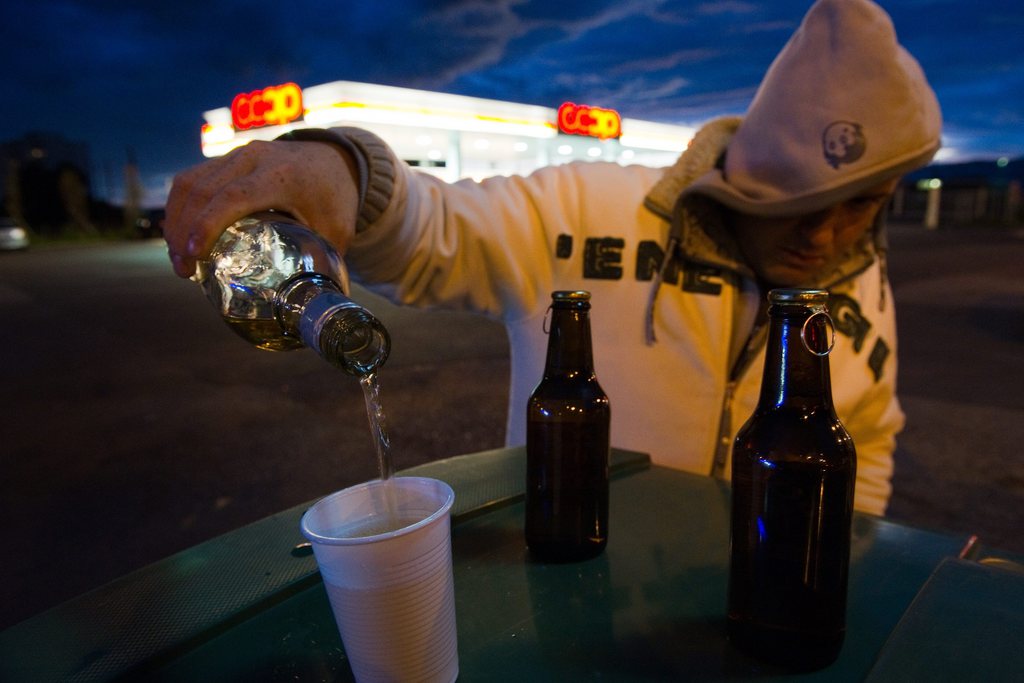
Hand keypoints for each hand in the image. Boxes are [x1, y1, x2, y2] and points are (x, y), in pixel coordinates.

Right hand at [164, 139, 360, 277]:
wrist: (334, 159)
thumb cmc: (335, 197)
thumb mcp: (337, 230)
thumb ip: (322, 263)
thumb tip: (311, 305)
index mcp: (281, 175)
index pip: (233, 197)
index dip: (208, 225)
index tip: (194, 255)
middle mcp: (254, 158)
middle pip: (203, 190)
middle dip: (183, 231)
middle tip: (183, 270)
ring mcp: (236, 156)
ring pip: (190, 182)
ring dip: (176, 220)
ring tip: (179, 259)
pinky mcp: (226, 160)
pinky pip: (191, 179)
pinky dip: (180, 208)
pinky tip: (180, 237)